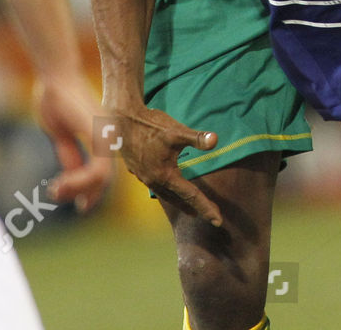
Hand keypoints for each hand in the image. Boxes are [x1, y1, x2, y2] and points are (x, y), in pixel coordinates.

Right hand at [34, 73, 112, 211]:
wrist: (54, 76)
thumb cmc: (54, 99)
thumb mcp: (62, 134)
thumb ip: (71, 154)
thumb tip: (71, 177)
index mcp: (102, 135)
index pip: (103, 172)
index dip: (91, 190)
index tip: (79, 205)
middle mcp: (109, 135)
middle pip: (104, 178)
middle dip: (86, 194)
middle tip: (65, 202)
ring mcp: (107, 133)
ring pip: (102, 176)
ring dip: (79, 188)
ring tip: (57, 191)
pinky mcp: (100, 133)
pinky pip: (98, 168)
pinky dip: (81, 181)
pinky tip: (61, 183)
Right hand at [107, 104, 222, 226]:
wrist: (122, 119)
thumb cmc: (150, 125)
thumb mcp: (176, 131)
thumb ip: (196, 138)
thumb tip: (215, 140)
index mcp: (165, 175)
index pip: (191, 195)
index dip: (206, 207)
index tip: (218, 221)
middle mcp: (154, 181)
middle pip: (178, 200)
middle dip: (195, 208)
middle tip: (210, 217)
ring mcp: (143, 177)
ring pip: (165, 195)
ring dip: (179, 202)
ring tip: (190, 208)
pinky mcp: (136, 170)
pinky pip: (155, 187)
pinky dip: (166, 192)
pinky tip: (167, 187)